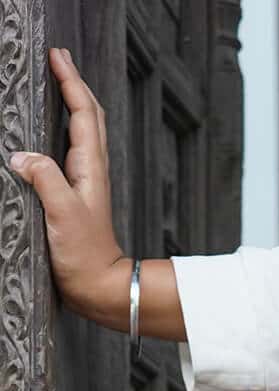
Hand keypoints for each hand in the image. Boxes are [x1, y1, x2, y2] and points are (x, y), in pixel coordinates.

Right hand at [8, 46, 131, 327]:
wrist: (100, 289)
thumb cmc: (84, 256)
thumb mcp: (63, 215)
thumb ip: (45, 180)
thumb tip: (21, 155)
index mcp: (89, 169)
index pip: (82, 114)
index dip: (70, 83)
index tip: (57, 55)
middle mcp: (90, 171)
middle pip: (88, 117)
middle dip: (75, 84)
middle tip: (59, 57)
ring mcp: (85, 184)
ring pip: (83, 133)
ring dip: (73, 103)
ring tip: (60, 82)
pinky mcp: (76, 197)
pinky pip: (71, 152)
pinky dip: (65, 130)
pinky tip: (53, 133)